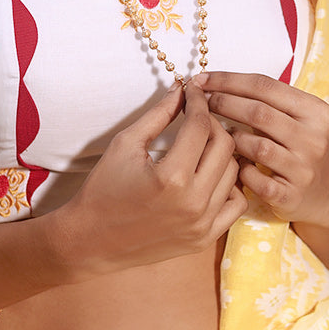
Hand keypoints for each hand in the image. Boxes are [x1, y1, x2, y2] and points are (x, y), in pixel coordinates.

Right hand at [60, 80, 246, 277]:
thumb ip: (159, 114)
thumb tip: (181, 90)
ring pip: (234, 172)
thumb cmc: (103, 188)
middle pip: (224, 146)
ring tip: (203, 140)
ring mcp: (202, 225)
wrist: (92, 240)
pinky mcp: (204, 239)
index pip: (199, 126)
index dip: (198, 101)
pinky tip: (210, 172)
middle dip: (213, 121)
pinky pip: (236, 204)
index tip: (192, 89)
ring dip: (222, 150)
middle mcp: (194, 203)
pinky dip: (230, 184)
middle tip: (197, 113)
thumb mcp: (127, 143)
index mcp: (172, 177)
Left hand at [194, 72, 328, 226]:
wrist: (326, 195)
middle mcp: (315, 139)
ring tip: (219, 132)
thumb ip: (265, 99)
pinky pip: (254, 178)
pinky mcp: (291, 196)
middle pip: (258, 112)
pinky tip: (233, 163)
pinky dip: (239, 168)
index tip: (202, 78)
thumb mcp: (296, 118)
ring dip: (231, 137)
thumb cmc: (298, 145)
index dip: (228, 79)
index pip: (265, 85)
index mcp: (316, 112)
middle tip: (200, 101)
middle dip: (223, 102)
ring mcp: (304, 170)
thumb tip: (212, 82)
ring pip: (256, 145)